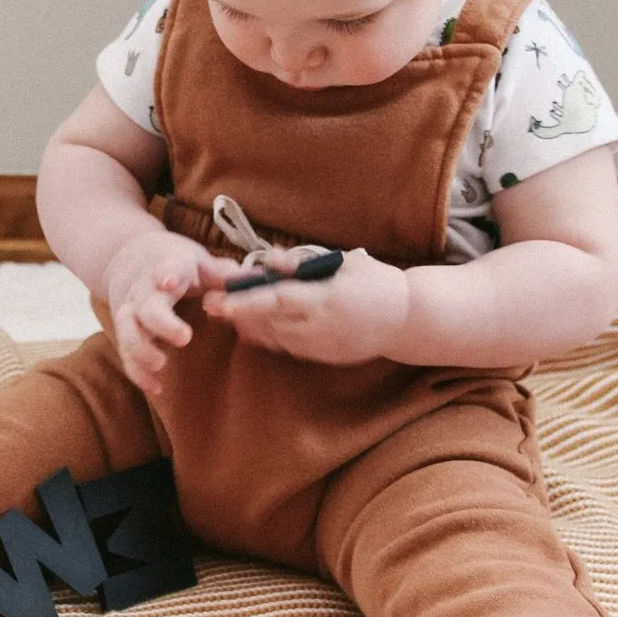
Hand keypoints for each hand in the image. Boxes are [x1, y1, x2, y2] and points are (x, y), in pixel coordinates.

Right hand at [102, 229, 242, 396]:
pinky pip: (126, 353)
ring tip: (160, 364)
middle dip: (161, 322)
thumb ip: (223, 273)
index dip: (167, 273)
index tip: (169, 281)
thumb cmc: (178, 266)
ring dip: (141, 349)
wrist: (132, 259)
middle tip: (184, 337)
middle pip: (145, 305)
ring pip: (127, 329)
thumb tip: (248, 279)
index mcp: (169, 268)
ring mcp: (132, 311)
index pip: (167, 268)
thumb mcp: (200, 262)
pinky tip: (156, 387)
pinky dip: (137, 372)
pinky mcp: (126, 331)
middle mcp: (145, 290)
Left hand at [200, 247, 410, 364]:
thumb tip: (269, 259)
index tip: (217, 300)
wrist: (407, 319)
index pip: (274, 301)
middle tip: (210, 304)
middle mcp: (317, 326)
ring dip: (250, 326)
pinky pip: (289, 347)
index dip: (243, 302)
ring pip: (274, 338)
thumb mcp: (342, 263)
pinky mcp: (324, 357)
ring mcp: (320, 346)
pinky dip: (270, 337)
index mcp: (322, 299)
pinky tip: (255, 327)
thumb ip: (303, 262)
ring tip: (229, 314)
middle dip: (237, 314)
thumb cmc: (375, 282)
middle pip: (267, 322)